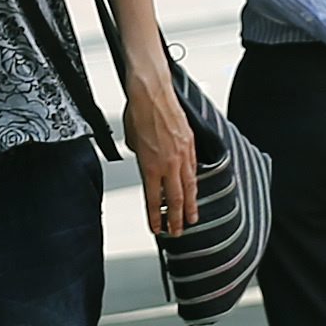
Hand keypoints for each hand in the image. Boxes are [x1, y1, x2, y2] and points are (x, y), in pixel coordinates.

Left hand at [126, 68, 198, 237]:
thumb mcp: (132, 142)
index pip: (153, 200)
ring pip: (188, 187)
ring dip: (189, 205)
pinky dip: (193, 183)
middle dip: (176, 219)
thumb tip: (145, 162)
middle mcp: (168, 164)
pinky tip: (194, 190)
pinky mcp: (190, 146)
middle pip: (174, 199)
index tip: (157, 229)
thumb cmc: (140, 113)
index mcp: (150, 166)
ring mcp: (182, 155)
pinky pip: (193, 170)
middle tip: (178, 232)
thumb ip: (140, 158)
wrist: (152, 93)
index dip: (155, 217)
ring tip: (192, 218)